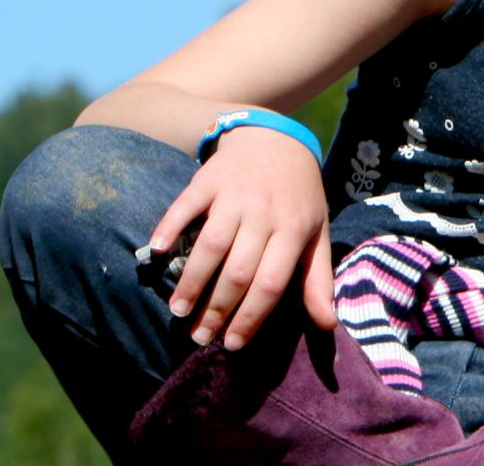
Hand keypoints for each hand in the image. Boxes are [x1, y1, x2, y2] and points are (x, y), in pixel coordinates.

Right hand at [148, 126, 338, 348]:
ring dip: (192, 281)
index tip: (232, 344)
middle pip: (237, 271)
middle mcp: (264, 213)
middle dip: (216, 309)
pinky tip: (157, 253)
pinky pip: (185, 206)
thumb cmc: (298, 196)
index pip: (270, 284)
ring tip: (179, 310)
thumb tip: (327, 324)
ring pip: (210, 245)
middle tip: (199, 337)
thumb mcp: (317, 233)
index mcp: (294, 230)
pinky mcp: (209, 179)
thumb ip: (318, 280)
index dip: (250, 317)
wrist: (276, 139)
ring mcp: (235, 195)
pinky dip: (169, 228)